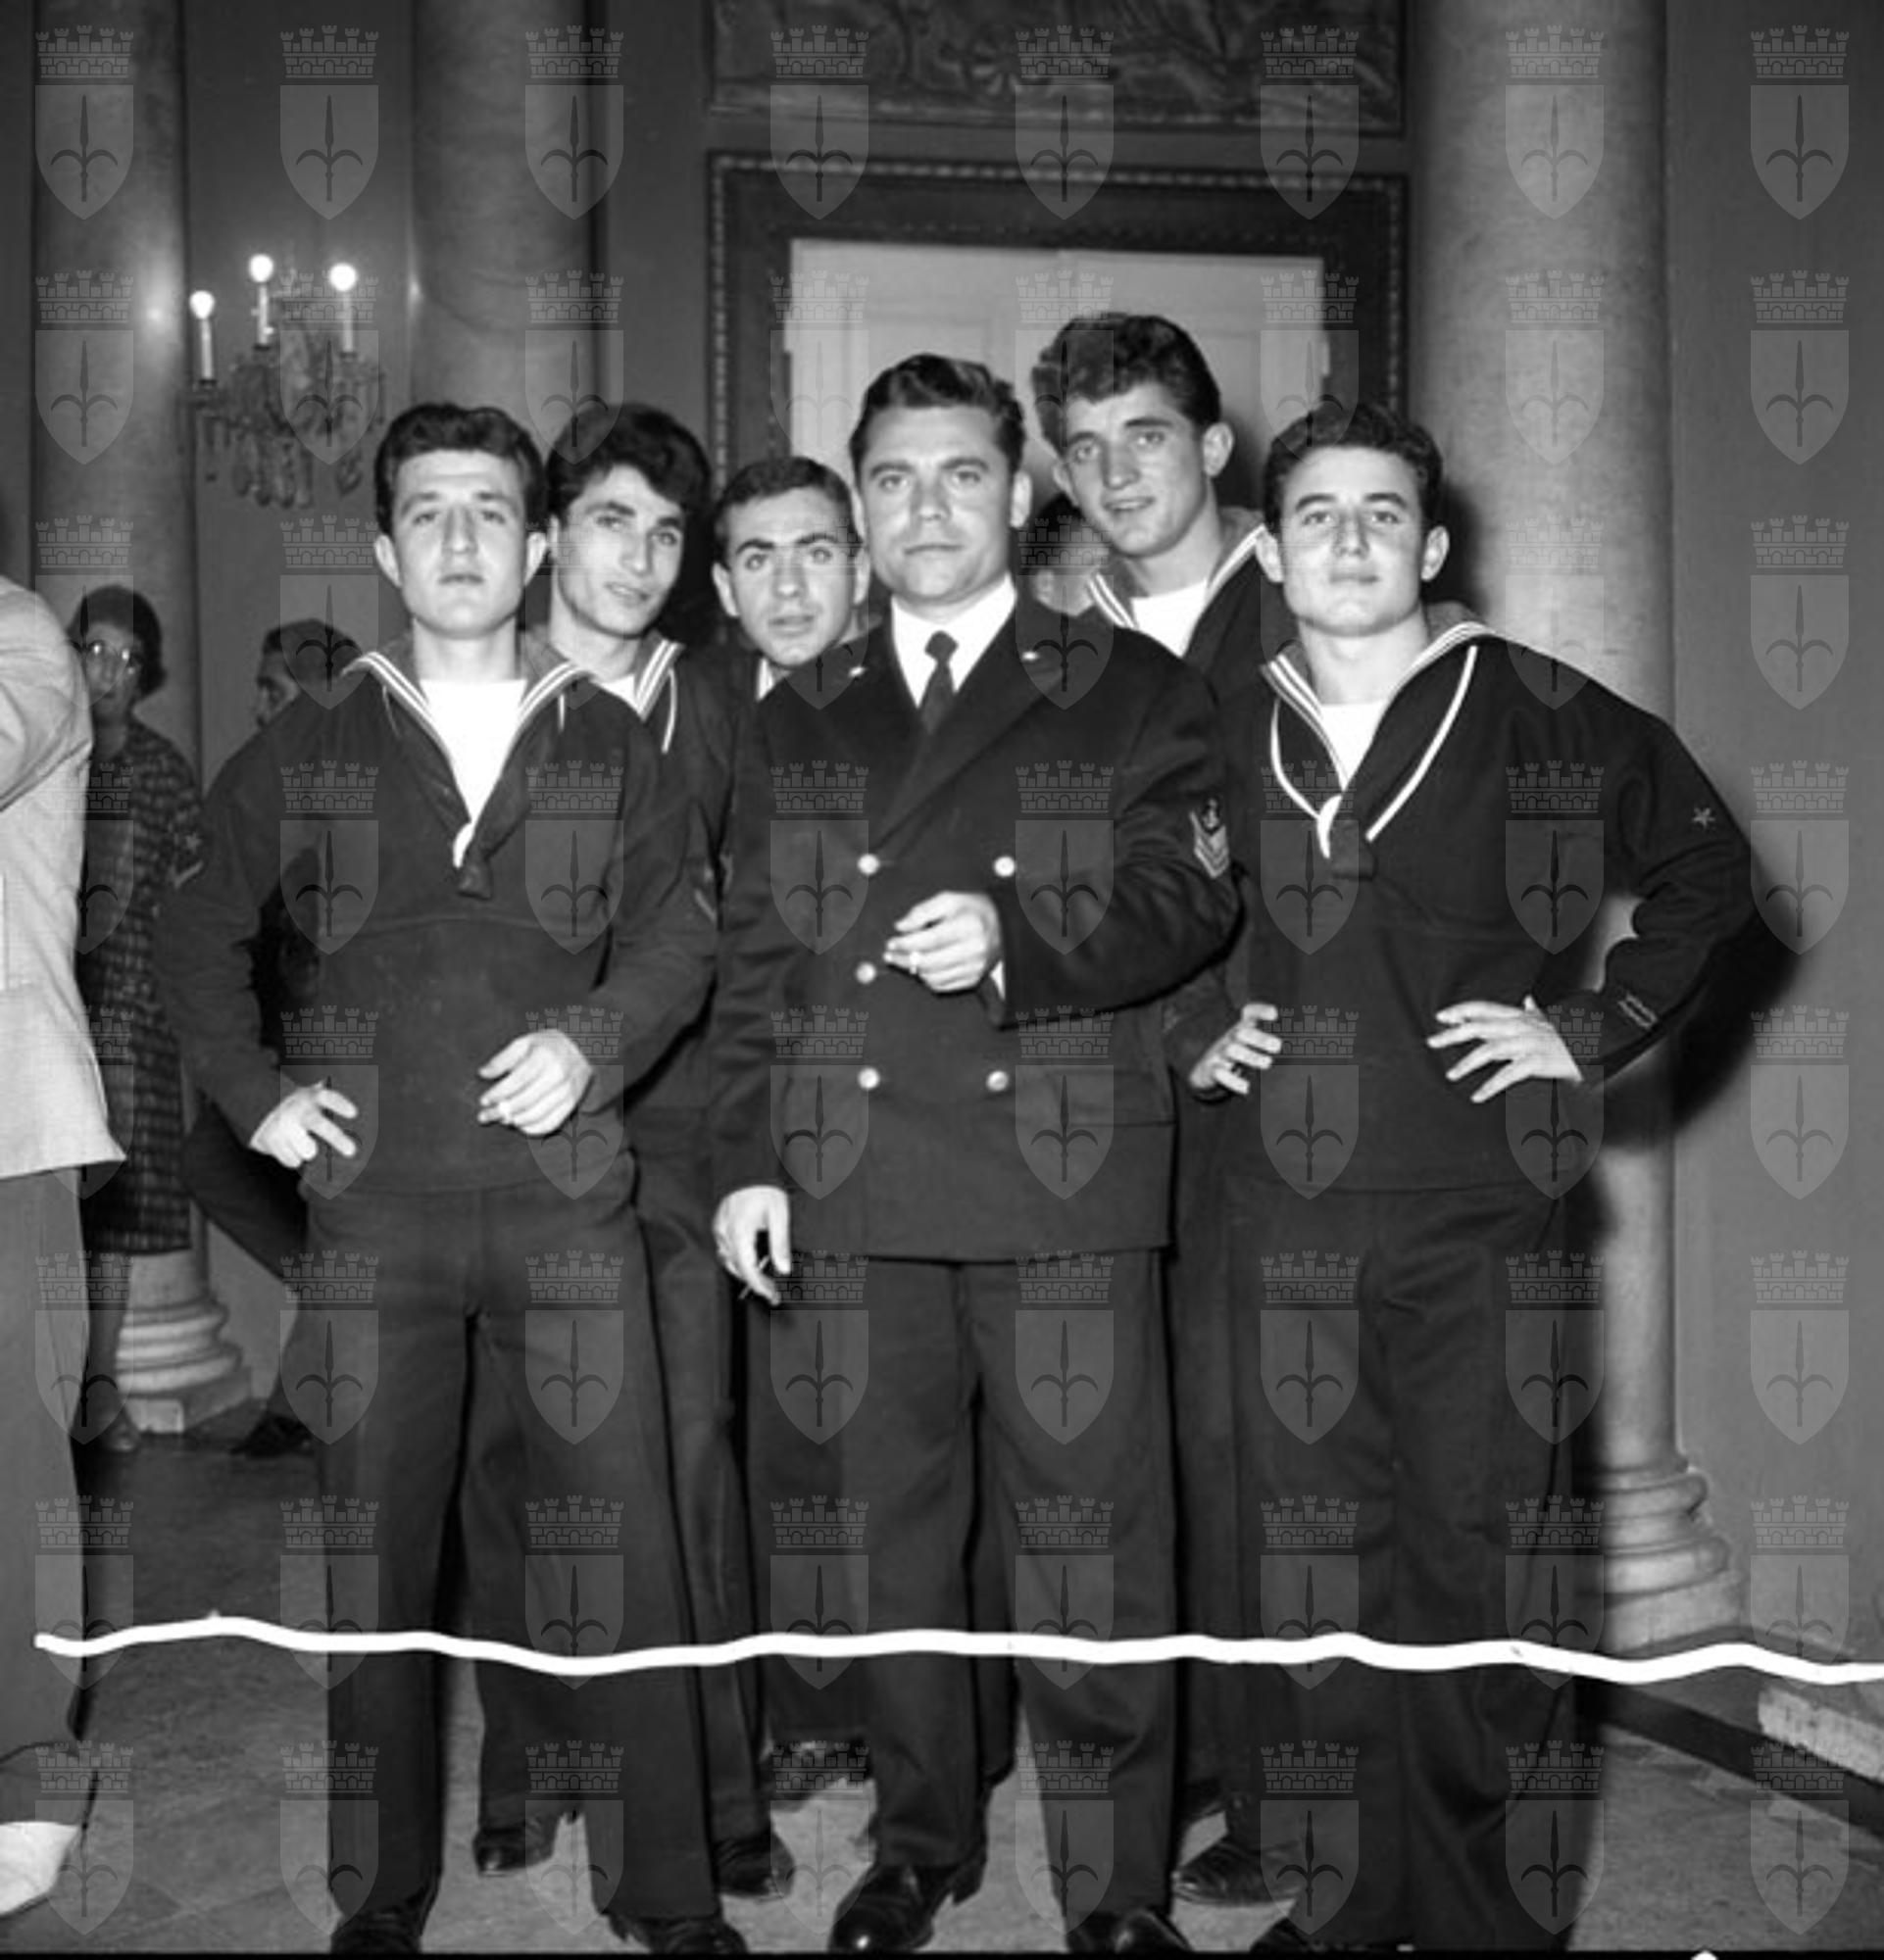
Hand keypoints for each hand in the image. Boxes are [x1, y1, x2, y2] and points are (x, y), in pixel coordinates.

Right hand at [250, 1082, 359, 1167]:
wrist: (260, 1109)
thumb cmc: (302, 1108)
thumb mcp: (314, 1098)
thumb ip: (333, 1105)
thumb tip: (361, 1112)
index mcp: (311, 1097)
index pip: (326, 1097)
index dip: (339, 1104)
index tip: (354, 1114)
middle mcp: (297, 1109)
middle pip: (317, 1123)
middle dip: (336, 1138)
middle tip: (352, 1151)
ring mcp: (282, 1125)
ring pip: (306, 1150)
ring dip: (311, 1151)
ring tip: (308, 1144)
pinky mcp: (269, 1140)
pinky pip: (293, 1161)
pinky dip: (295, 1159)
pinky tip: (291, 1148)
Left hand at [477, 1029, 593, 1134]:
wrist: (584, 1050)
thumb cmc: (548, 1046)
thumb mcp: (525, 1043)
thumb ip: (503, 1058)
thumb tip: (483, 1073)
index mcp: (545, 1056)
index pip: (518, 1080)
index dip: (499, 1092)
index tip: (484, 1100)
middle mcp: (559, 1075)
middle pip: (525, 1100)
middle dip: (502, 1111)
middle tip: (485, 1116)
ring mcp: (567, 1091)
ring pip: (537, 1114)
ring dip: (515, 1121)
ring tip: (501, 1119)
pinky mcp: (572, 1103)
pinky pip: (551, 1123)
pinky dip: (532, 1128)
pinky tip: (519, 1124)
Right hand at [713, 1186, 791, 1304]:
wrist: (749, 1167)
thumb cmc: (764, 1188)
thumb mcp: (779, 1215)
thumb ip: (780, 1244)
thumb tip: (783, 1269)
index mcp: (739, 1232)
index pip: (747, 1270)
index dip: (759, 1286)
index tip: (772, 1295)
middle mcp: (725, 1233)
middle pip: (737, 1268)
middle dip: (754, 1283)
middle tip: (772, 1292)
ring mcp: (720, 1229)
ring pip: (729, 1261)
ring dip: (745, 1272)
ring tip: (764, 1280)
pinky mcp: (720, 1225)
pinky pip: (726, 1250)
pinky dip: (738, 1260)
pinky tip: (752, 1261)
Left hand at [883, 892, 1001, 993]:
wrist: (1004, 925)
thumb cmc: (973, 909)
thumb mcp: (949, 900)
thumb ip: (922, 911)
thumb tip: (900, 927)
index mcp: (968, 926)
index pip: (931, 940)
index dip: (907, 944)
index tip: (891, 943)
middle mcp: (974, 950)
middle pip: (930, 962)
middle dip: (904, 960)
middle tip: (890, 955)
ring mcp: (974, 968)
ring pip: (933, 977)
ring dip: (913, 970)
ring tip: (904, 960)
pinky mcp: (973, 979)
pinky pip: (942, 986)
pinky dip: (927, 978)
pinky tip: (921, 968)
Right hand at [1188, 1001, 1282, 1095]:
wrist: (1207, 1070)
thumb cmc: (1241, 1055)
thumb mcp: (1252, 1043)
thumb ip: (1274, 1041)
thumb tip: (1310, 1041)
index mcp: (1243, 1028)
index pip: (1249, 1013)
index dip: (1260, 1010)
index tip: (1274, 1014)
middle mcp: (1231, 1038)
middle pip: (1242, 1032)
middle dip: (1259, 1038)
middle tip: (1277, 1046)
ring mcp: (1220, 1053)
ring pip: (1232, 1050)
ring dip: (1250, 1056)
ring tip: (1267, 1063)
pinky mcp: (1211, 1069)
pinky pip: (1219, 1072)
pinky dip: (1232, 1080)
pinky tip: (1246, 1088)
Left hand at [1428, 995, 1581, 1103]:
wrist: (1596, 1045)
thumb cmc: (1572, 1034)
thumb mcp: (1551, 1019)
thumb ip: (1534, 1010)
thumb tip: (1528, 999)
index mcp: (1520, 1016)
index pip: (1484, 1008)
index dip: (1462, 1011)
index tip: (1442, 1016)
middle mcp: (1521, 1026)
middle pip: (1479, 1027)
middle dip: (1453, 1034)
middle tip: (1432, 1041)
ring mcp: (1528, 1043)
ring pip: (1489, 1050)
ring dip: (1467, 1063)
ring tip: (1451, 1074)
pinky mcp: (1537, 1062)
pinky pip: (1508, 1074)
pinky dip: (1490, 1086)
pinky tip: (1477, 1095)